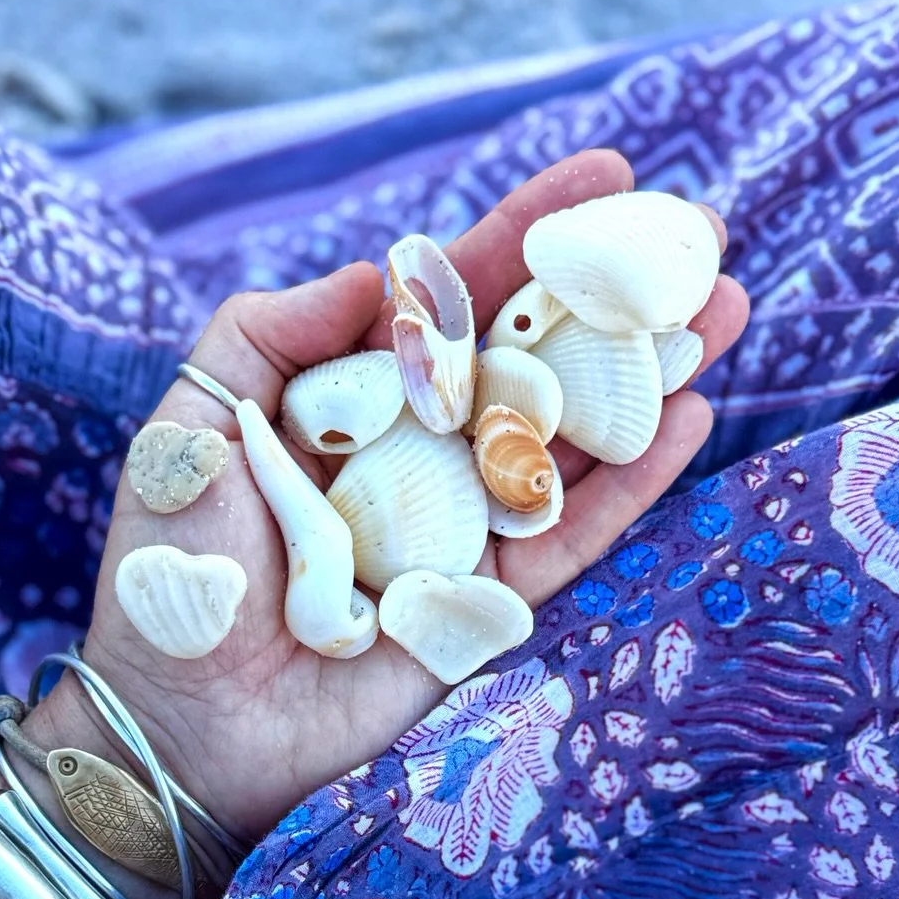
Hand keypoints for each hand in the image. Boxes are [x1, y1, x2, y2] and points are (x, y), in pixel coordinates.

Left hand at [38, 151, 748, 847]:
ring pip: (573, 436)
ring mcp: (463, 528)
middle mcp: (420, 454)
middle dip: (617, 294)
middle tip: (701, 232)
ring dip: (649, 372)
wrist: (183, 725)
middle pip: (536, 356)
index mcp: (354, 400)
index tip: (606, 173)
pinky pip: (575, 532)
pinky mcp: (491, 604)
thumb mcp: (190, 429)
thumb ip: (263, 335)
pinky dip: (633, 481)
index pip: (453, 300)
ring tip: (727, 307)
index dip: (527, 235)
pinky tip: (691, 414)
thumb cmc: (171, 578)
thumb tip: (377, 272)